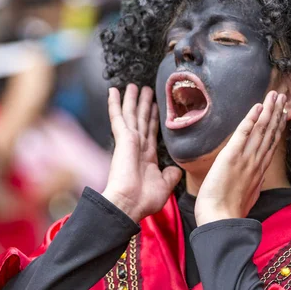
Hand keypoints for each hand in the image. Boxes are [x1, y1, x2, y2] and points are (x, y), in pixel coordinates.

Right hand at [103, 84, 181, 222]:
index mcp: (147, 158)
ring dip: (132, 99)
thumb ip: (171, 175)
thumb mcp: (165, 186)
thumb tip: (177, 169)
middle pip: (141, 120)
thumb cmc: (145, 200)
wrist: (129, 203)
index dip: (153, 119)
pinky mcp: (122, 139)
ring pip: (131, 114)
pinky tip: (113, 91)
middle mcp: (137, 147)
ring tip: (134, 85)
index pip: (151, 132)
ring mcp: (129, 142)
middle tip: (146, 89)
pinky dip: (115, 104)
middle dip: (144, 105)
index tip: (156, 107)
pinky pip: (118, 117)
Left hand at [195, 91, 286, 225]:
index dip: (277, 128)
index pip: (270, 145)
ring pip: (260, 130)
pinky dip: (251, 119)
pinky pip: (243, 133)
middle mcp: (256, 163)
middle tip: (283, 98)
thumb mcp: (247, 197)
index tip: (282, 115)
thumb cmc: (228, 213)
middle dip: (277, 114)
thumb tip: (257, 179)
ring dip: (268, 111)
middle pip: (269, 134)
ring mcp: (246, 159)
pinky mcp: (232, 156)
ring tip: (275, 95)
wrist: (219, 219)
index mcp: (259, 172)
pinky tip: (257, 106)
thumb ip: (253, 184)